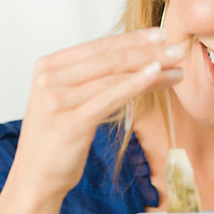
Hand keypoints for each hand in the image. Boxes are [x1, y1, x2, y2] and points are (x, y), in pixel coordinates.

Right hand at [12, 28, 184, 199]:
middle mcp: (49, 78)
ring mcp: (57, 100)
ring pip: (113, 77)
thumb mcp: (70, 98)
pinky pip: (110, 98)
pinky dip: (136, 85)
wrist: (35, 177)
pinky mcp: (70, 122)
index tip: (160, 35)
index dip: (132, 39)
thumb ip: (91, 76)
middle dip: (148, 52)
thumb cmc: (58, 137)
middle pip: (109, 59)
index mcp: (48, 65)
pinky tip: (156, 76)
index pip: (98, 46)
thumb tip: (135, 58)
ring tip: (177, 69)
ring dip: (150, 69)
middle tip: (177, 49)